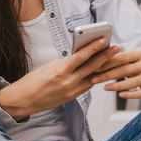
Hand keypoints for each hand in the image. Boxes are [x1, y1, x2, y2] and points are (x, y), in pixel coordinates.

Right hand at [0, 38, 119, 119]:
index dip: (94, 47)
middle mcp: (68, 81)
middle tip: (116, 48)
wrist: (24, 100)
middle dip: (106, 57)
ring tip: (113, 60)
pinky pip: (86, 86)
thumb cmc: (32, 81)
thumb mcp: (48, 66)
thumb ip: (65, 62)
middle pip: (92, 67)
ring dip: (103, 68)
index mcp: (60, 70)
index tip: (103, 40)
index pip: (81, 56)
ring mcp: (71, 91)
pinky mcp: (71, 97)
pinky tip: (100, 73)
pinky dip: (93, 78)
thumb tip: (78, 57)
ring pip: (92, 78)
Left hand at [90, 50, 140, 98]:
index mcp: (140, 54)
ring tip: (104, 87)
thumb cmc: (139, 67)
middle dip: (107, 75)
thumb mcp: (132, 60)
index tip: (94, 67)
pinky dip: (130, 94)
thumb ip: (118, 58)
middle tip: (94, 79)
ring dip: (116, 86)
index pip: (121, 58)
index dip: (107, 63)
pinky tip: (120, 95)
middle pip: (125, 70)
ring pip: (132, 82)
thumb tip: (95, 57)